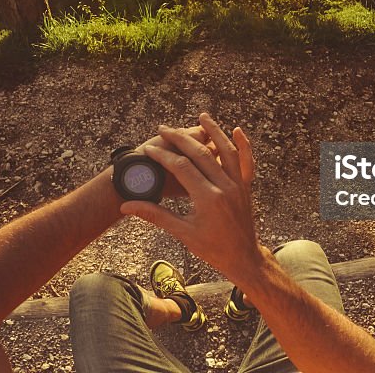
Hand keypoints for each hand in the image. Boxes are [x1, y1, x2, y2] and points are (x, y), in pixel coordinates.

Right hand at [121, 113, 263, 282]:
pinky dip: (243, 145)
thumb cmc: (212, 249)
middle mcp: (225, 187)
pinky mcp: (246, 186)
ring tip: (202, 116)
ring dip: (214, 132)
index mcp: (208, 199)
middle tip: (164, 129)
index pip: (182, 168)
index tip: (149, 149)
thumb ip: (155, 215)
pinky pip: (247, 161)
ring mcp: (238, 185)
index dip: (163, 156)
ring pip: (226, 151)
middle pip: (201, 154)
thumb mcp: (182, 233)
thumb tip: (127, 206)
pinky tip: (236, 131)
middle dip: (181, 139)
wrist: (243, 258)